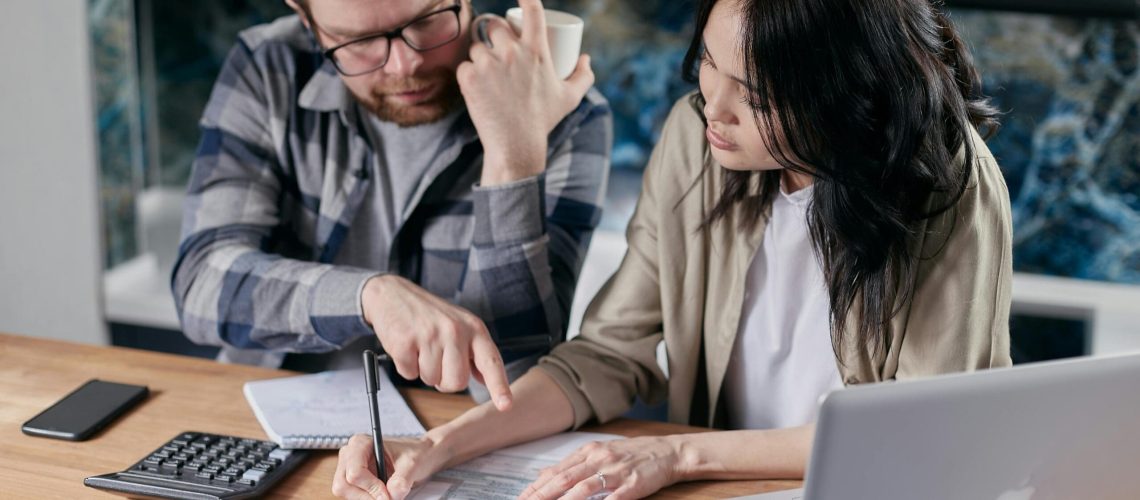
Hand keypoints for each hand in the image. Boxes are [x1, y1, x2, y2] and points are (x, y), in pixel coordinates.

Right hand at [331, 434, 450, 499]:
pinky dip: (368, 498)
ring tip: (387, 494)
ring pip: (346, 493)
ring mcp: (348, 468)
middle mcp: (350, 454)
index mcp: (361, 443)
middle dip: (366, 496)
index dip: (371, 488)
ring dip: (367, 498)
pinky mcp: (352, 480)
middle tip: (387, 499)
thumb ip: (401, 480)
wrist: (419, 456)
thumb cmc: (414, 453)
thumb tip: (392, 496)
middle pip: (344, 484)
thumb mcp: (412, 464)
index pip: (355, 472)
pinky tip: (381, 494)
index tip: (388, 496)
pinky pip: (353, 496)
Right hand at [361, 275, 511, 410]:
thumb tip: (485, 379)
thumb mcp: (460, 325)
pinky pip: (409, 374)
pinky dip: (406, 366)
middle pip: (457, 382)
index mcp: (474, 328)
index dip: (499, 386)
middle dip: (444, 381)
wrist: (392, 294)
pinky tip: (407, 346)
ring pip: (431, 380)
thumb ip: (474, 352)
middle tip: (436, 360)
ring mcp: (430, 335)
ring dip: (423, 371)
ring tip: (420, 347)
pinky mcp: (405, 341)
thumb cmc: (429, 315)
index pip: (491, 361)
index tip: (506, 405)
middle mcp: (455, 331)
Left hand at [457, 0, 594, 184]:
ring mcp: (489, 64)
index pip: (533, 11)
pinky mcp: (469, 77)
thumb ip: (583, 76)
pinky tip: (476, 88)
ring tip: (489, 77)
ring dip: (480, 57)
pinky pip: (464, 66)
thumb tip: (585, 57)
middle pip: (495, 25)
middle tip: (497, 52)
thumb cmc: (543, 120)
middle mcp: (512, 52)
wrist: (516, 145)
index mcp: (537, 51)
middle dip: (495, 34)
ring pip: (477, 47)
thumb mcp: (569, 97)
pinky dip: (468, 75)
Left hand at [520, 436, 682, 499]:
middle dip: (541, 495)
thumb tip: (543, 475)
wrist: (667, 451)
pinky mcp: (632, 485)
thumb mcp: (600, 453)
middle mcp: (599, 459)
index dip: (536, 486)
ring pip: (584, 487)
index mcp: (589, 451)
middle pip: (564, 479)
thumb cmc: (632, 455)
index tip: (520, 498)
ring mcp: (615, 472)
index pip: (556, 471)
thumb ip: (573, 465)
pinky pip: (613, 498)